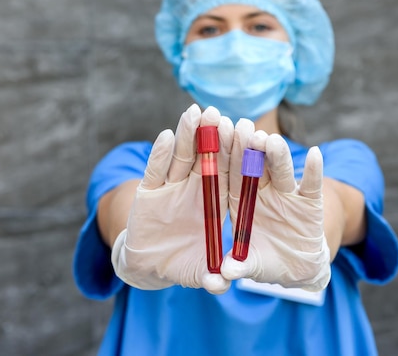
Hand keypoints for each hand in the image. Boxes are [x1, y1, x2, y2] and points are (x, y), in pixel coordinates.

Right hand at [111, 104, 233, 293]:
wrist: (151, 264)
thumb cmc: (182, 264)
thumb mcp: (198, 271)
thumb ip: (212, 276)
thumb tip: (223, 285)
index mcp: (215, 201)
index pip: (230, 173)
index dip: (238, 155)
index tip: (248, 134)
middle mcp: (195, 188)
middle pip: (207, 157)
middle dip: (214, 136)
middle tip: (221, 112)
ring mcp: (171, 187)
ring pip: (181, 157)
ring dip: (186, 135)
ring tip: (194, 113)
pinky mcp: (149, 191)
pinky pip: (154, 171)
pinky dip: (158, 155)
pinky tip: (164, 136)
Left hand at [221, 120, 330, 291]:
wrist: (295, 269)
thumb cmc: (265, 262)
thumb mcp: (250, 265)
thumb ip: (238, 266)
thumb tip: (226, 273)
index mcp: (239, 200)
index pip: (229, 174)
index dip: (224, 156)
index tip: (217, 135)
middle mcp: (261, 191)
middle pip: (253, 166)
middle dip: (249, 147)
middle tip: (244, 127)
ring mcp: (286, 194)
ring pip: (281, 171)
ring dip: (277, 155)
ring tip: (273, 141)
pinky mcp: (310, 202)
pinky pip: (312, 185)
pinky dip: (314, 171)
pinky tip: (314, 154)